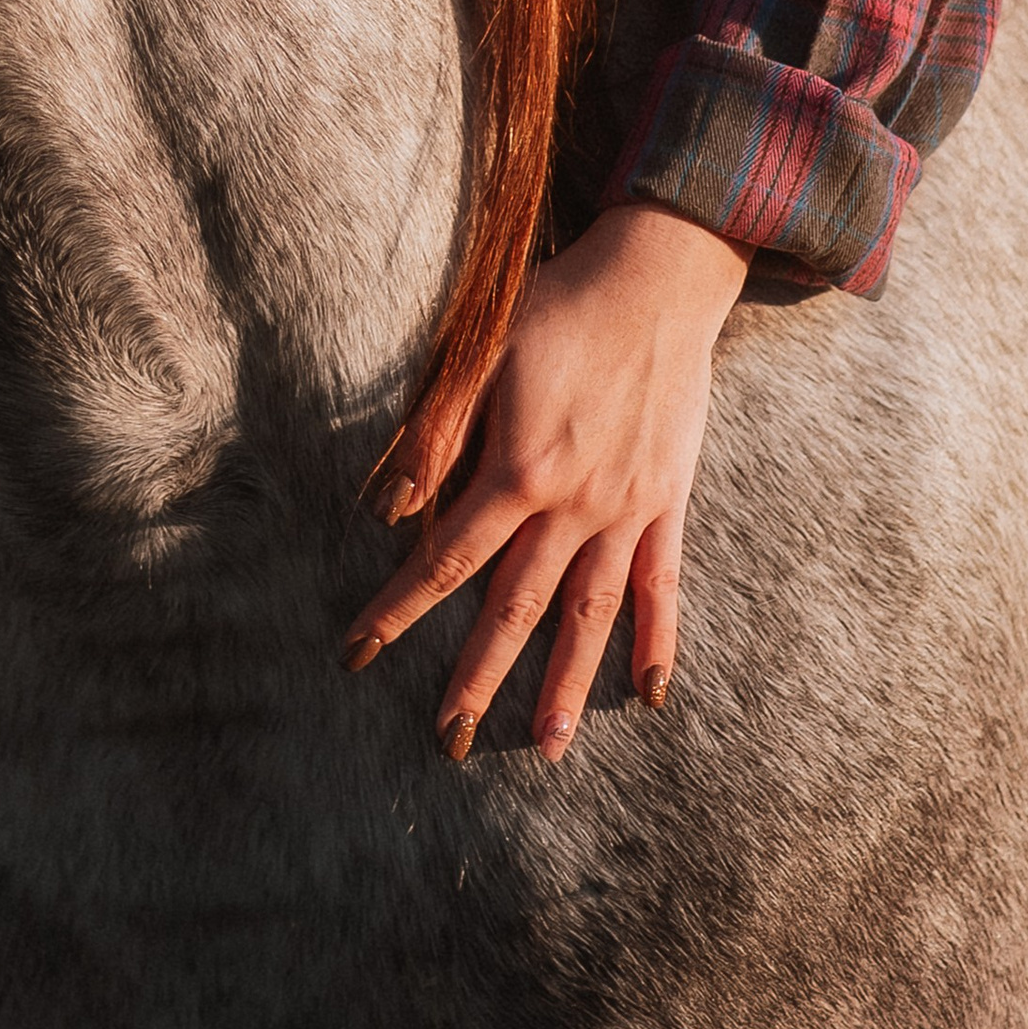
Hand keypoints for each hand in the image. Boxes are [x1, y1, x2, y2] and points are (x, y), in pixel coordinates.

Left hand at [341, 204, 746, 763]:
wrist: (657, 279)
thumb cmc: (557, 308)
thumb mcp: (479, 355)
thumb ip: (436, 436)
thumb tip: (389, 510)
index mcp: (520, 470)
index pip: (446, 559)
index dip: (399, 609)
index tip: (358, 653)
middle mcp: (577, 505)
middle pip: (517, 607)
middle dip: (477, 676)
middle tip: (448, 739)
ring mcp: (628, 509)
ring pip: (591, 615)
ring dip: (567, 685)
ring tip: (547, 749)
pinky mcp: (668, 502)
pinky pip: (663, 585)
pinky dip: (657, 642)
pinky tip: (649, 694)